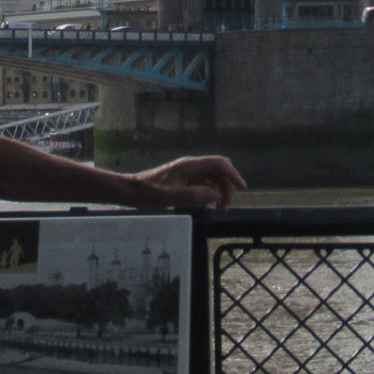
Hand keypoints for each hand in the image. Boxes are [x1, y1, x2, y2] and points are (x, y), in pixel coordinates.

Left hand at [131, 154, 246, 212]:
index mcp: (189, 166)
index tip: (242, 188)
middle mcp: (191, 167)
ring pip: (212, 178)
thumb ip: (195, 195)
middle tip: (226, 207)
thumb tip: (216, 195)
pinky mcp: (184, 181)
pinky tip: (210, 204)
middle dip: (227, 186)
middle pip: (218, 171)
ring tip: (220, 208)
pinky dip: (211, 192)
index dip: (233, 174)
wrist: (130, 191)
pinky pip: (204, 184)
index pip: (219, 164)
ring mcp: (188, 173)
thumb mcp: (171, 196)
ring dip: (220, 191)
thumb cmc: (148, 192)